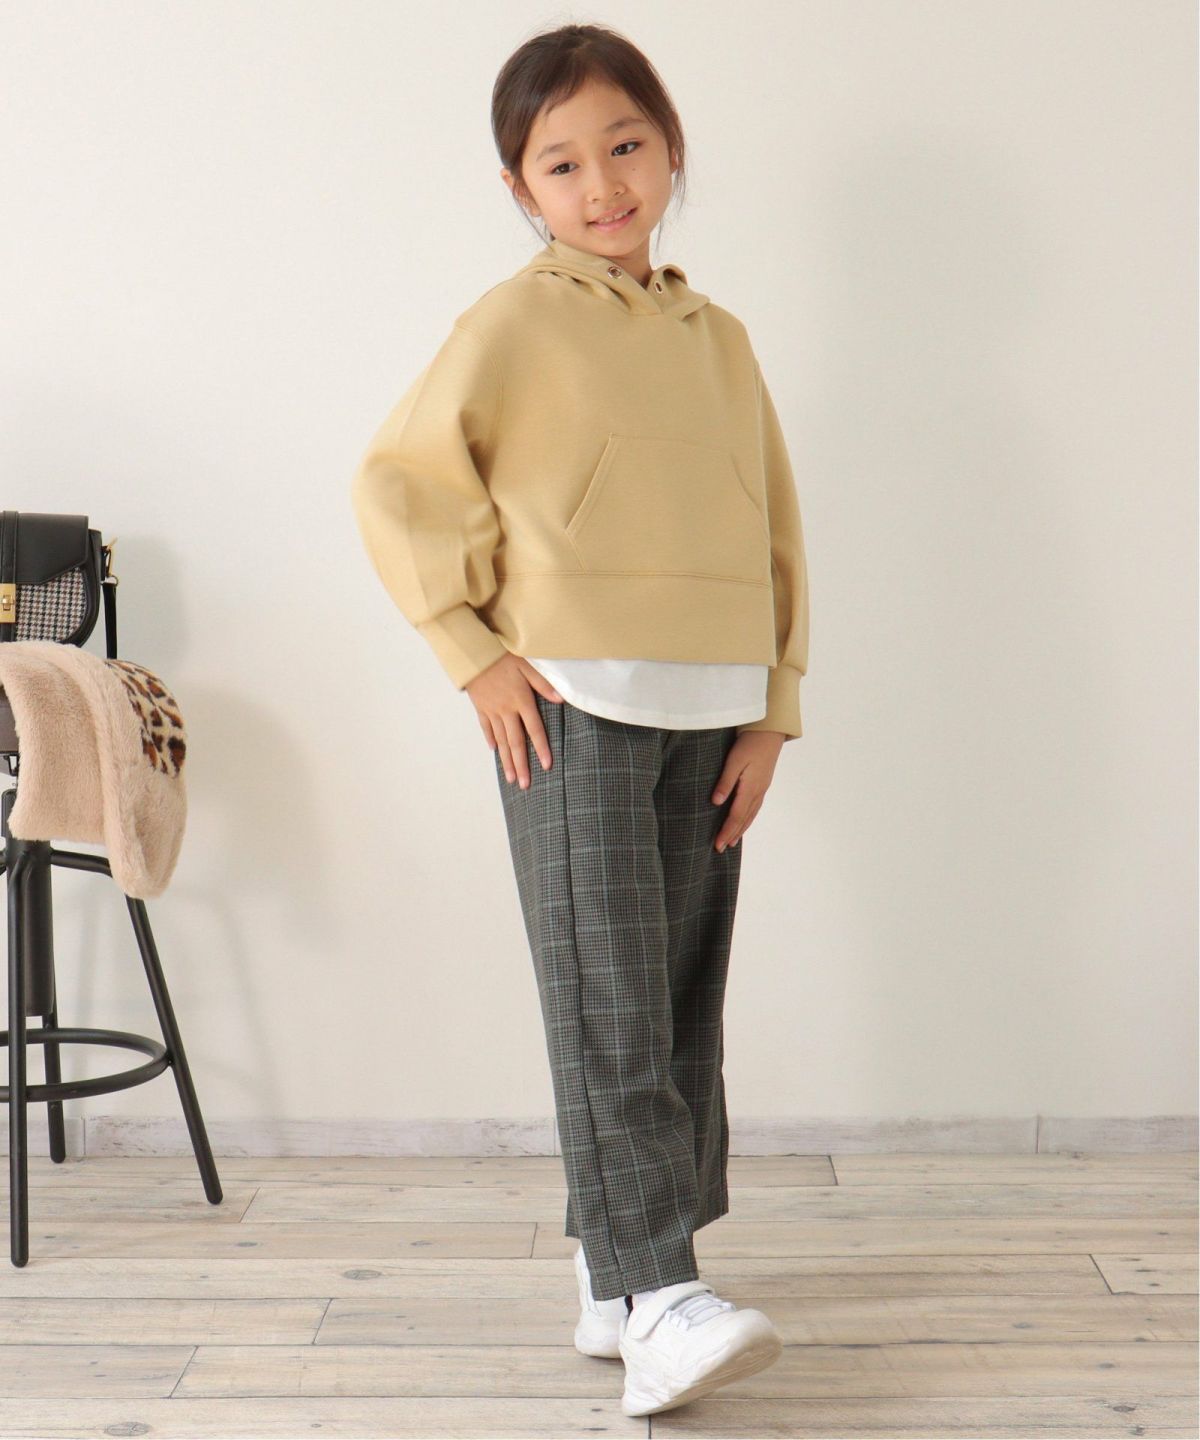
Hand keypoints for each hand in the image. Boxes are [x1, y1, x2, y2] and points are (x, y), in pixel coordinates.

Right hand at [466, 652, 563, 788]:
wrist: (473, 653)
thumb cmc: (503, 656)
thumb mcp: (527, 665)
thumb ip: (544, 684)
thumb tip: (561, 699)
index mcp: (521, 700)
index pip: (534, 729)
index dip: (542, 747)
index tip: (547, 765)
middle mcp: (506, 710)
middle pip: (515, 742)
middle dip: (521, 765)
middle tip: (524, 784)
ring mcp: (491, 710)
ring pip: (500, 740)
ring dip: (506, 760)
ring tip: (510, 778)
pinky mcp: (480, 707)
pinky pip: (486, 727)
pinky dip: (491, 740)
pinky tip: (495, 752)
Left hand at [711, 731, 785, 851]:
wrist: (769, 733)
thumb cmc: (749, 744)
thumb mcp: (734, 761)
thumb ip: (725, 782)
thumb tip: (715, 803)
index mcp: (750, 789)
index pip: (736, 816)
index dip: (726, 831)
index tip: (718, 844)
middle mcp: (758, 792)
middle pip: (744, 819)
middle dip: (732, 834)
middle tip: (721, 848)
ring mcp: (762, 789)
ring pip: (751, 815)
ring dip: (741, 829)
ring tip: (732, 841)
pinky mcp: (762, 784)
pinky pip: (755, 807)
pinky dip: (748, 818)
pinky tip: (744, 820)